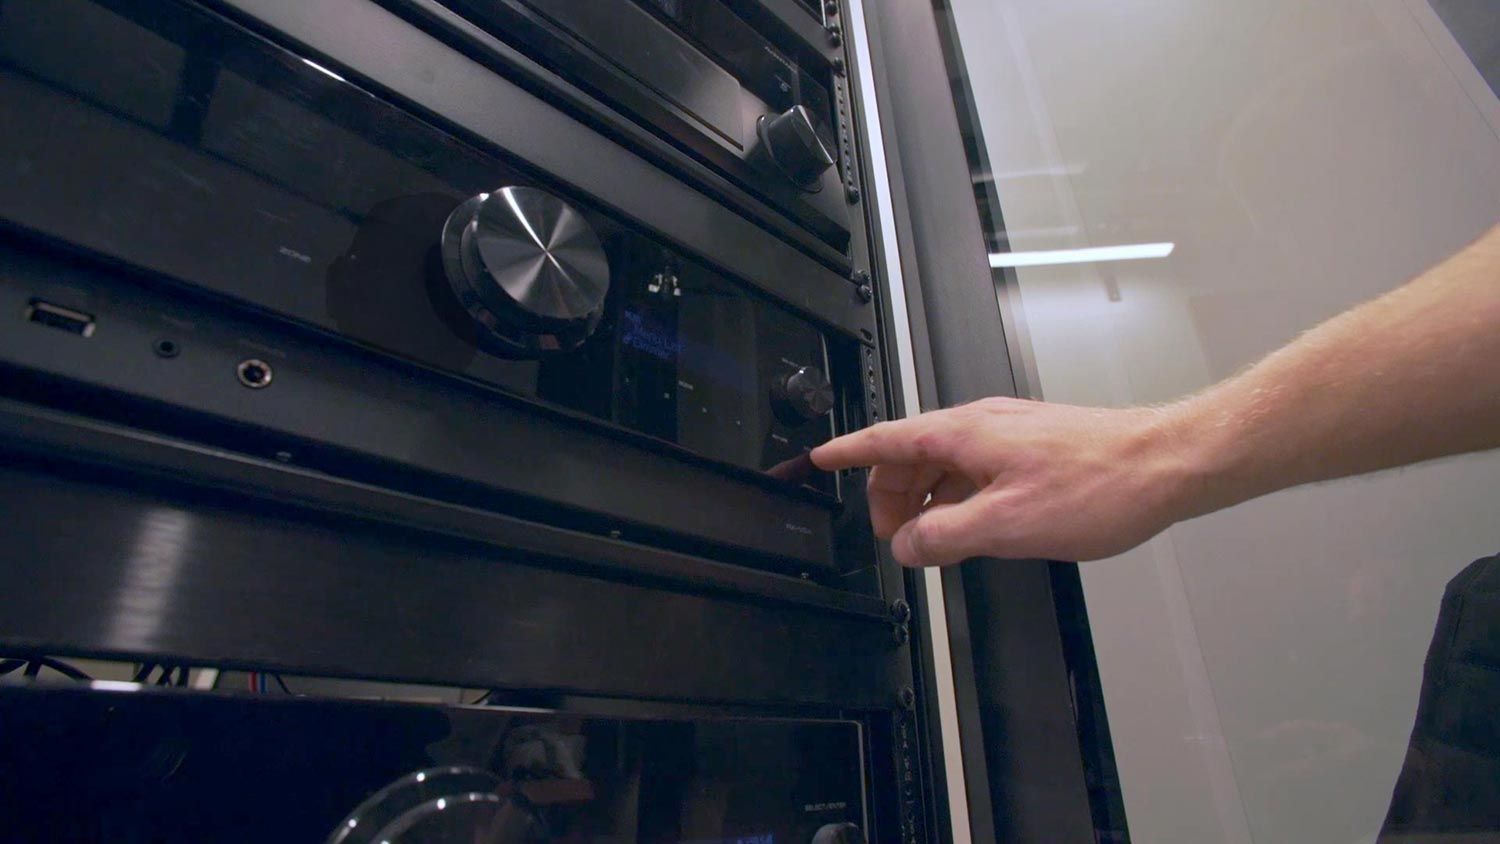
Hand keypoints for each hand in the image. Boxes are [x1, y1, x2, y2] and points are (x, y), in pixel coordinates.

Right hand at [811, 397, 1194, 565]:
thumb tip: (908, 545)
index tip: (821, 462)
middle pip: (912, 454)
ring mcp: (1010, 434)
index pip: (885, 439)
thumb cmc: (1100, 484)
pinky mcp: (1034, 448)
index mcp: (964, 434)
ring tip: (930, 540)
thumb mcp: (1006, 525)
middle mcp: (983, 426)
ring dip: (927, 500)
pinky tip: (973, 527)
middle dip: (890, 493)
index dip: (848, 452)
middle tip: (890, 536)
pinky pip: (976, 469)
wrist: (1167, 464)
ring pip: (945, 463)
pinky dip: (960, 497)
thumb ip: (944, 537)